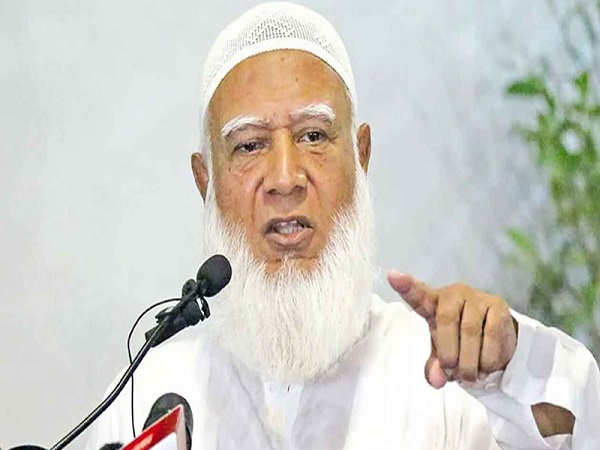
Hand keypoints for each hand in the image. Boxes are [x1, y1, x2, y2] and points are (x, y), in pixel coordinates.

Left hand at [387, 271, 517, 388]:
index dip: (405, 286)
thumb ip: (435, 366)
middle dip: (448, 352)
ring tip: (469, 375)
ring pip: (469, 330)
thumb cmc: (460, 341)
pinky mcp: (498, 306)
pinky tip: (485, 366)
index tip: (392, 276)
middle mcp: (454, 294)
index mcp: (433, 303)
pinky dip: (486, 357)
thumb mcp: (443, 354)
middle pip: (445, 319)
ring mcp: (477, 297)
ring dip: (468, 360)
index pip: (417, 295)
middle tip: (452, 373)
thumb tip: (436, 380)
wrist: (496, 340)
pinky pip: (490, 333)